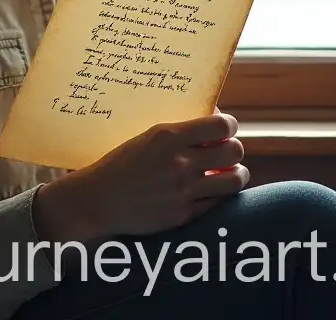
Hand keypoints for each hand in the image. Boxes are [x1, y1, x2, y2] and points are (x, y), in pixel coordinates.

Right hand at [33, 108, 247, 243]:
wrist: (99, 199)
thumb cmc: (121, 162)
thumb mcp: (147, 135)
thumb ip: (179, 131)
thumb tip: (213, 121)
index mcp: (169, 136)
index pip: (222, 126)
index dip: (230, 126)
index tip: (226, 128)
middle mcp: (180, 162)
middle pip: (234, 151)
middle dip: (234, 150)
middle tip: (227, 151)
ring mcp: (184, 190)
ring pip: (235, 180)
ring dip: (236, 174)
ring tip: (230, 173)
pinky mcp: (183, 215)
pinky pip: (218, 203)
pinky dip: (220, 196)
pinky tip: (212, 192)